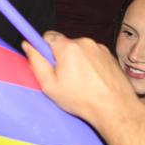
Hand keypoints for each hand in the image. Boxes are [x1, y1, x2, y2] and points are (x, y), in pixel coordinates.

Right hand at [22, 32, 136, 126]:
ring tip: (81, 82)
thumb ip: (36, 62)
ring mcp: (100, 48)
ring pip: (79, 50)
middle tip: (64, 78)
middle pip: (64, 44)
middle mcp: (85, 42)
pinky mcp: (110, 55)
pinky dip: (90, 65)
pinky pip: (92, 55)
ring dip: (77, 61)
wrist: (116, 108)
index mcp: (68, 47)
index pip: (48, 36)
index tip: (46, 61)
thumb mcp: (50, 85)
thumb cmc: (82, 99)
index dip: (44, 49)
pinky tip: (92, 81)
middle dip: (61, 57)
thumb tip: (28, 45)